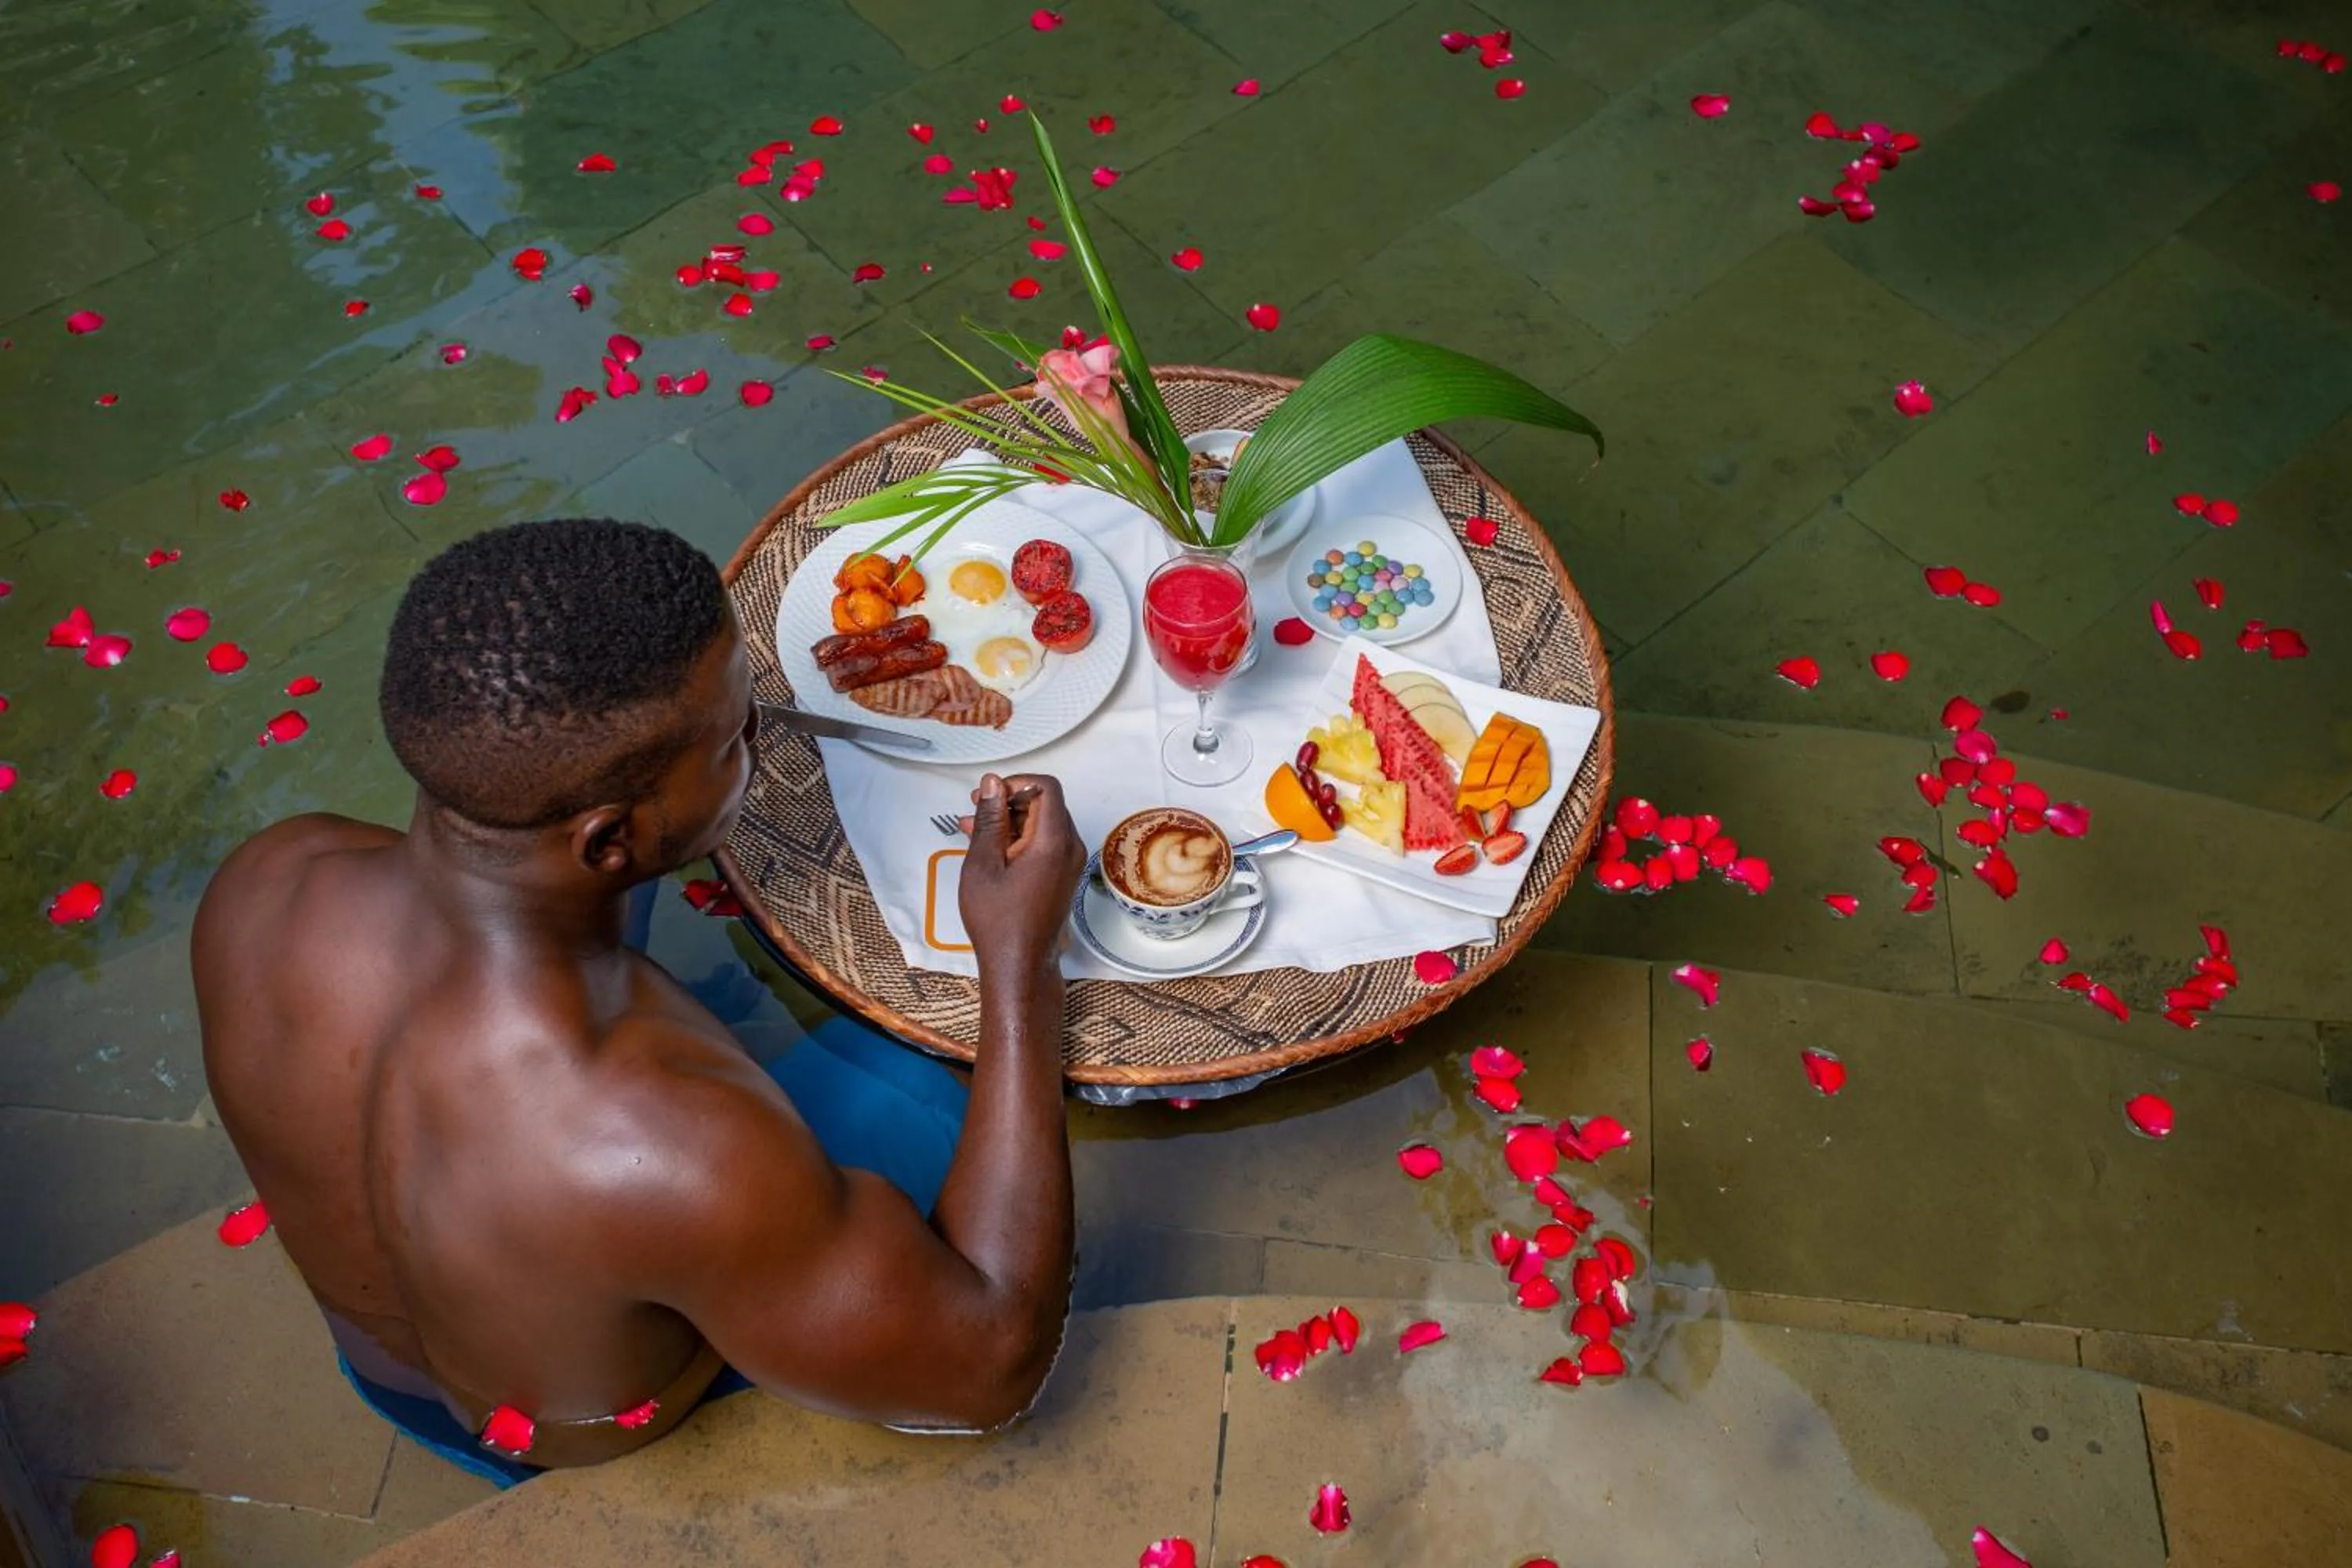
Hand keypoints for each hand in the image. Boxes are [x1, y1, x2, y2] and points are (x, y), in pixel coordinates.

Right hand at [958, 773, 1085, 976]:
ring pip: (1043, 823)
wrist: (1018, 963)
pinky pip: (1044, 843)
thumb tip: (993, 785)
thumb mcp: (983, 863)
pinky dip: (1019, 838)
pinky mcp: (1063, 874)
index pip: (1046, 787)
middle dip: (1009, 801)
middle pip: (1045, 803)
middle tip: (978, 809)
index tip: (991, 793)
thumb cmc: (1000, 922)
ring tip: (975, 829)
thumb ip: (990, 818)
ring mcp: (1069, 863)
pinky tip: (990, 847)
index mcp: (1053, 842)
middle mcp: (1069, 849)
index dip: (1016, 783)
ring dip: (1010, 821)